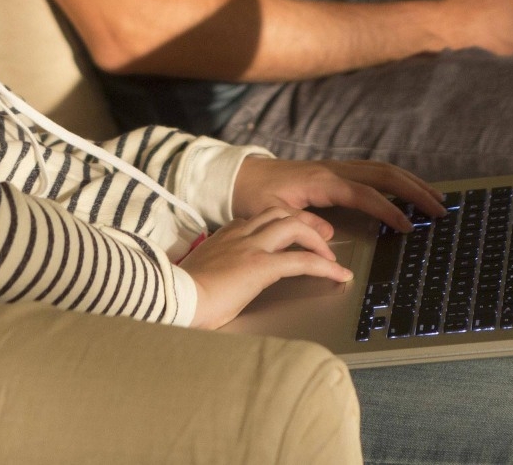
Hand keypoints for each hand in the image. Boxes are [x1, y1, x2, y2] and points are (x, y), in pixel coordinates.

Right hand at [179, 207, 352, 329]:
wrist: (174, 299)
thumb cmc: (182, 294)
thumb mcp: (202, 273)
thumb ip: (217, 268)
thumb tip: (221, 281)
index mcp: (225, 235)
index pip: (259, 218)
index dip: (280, 223)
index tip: (290, 235)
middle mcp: (240, 234)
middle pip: (280, 213)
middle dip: (305, 223)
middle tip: (320, 242)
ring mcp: (252, 247)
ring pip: (295, 226)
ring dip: (318, 240)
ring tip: (331, 257)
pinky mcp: (262, 266)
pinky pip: (303, 261)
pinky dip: (325, 267)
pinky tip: (338, 275)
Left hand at [232, 157, 443, 229]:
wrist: (239, 176)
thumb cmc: (253, 196)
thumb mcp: (270, 213)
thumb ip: (299, 224)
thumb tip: (330, 235)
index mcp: (321, 180)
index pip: (365, 194)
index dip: (388, 210)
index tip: (408, 226)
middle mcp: (333, 169)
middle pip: (384, 174)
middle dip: (414, 190)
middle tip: (440, 208)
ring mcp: (336, 167)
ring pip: (382, 169)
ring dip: (411, 182)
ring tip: (436, 197)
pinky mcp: (336, 171)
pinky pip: (373, 172)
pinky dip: (396, 179)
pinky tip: (409, 190)